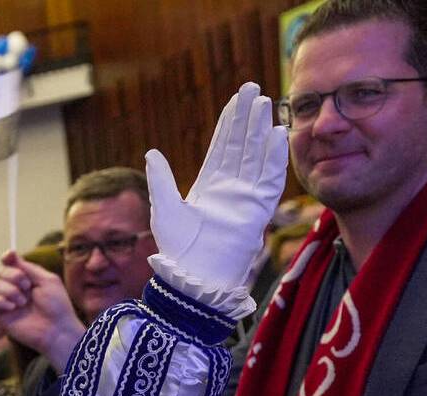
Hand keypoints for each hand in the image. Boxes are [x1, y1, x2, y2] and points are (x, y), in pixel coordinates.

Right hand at [0, 252, 83, 363]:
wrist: (56, 330)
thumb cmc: (57, 306)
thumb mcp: (47, 279)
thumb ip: (29, 267)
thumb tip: (11, 254)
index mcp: (27, 279)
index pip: (10, 264)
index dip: (7, 258)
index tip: (9, 256)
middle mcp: (15, 289)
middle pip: (1, 272)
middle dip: (14, 276)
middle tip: (28, 287)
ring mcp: (7, 302)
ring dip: (10, 290)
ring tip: (23, 302)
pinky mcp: (0, 316)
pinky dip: (0, 301)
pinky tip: (13, 308)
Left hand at [144, 82, 287, 298]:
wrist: (193, 274)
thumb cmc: (177, 248)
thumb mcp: (164, 208)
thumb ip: (161, 180)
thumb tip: (151, 153)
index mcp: (209, 186)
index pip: (223, 146)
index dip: (230, 122)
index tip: (237, 99)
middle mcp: (230, 188)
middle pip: (242, 145)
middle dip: (247, 117)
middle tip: (253, 89)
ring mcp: (246, 196)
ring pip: (257, 155)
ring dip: (260, 130)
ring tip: (264, 104)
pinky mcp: (259, 209)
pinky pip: (270, 178)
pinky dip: (273, 157)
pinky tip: (275, 135)